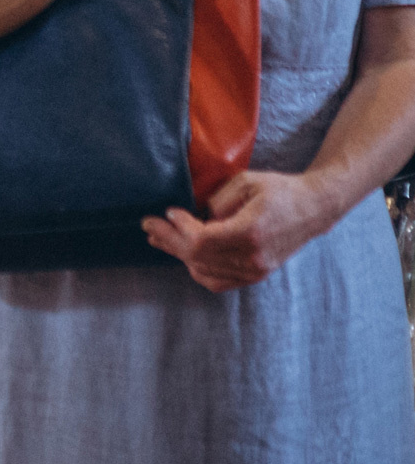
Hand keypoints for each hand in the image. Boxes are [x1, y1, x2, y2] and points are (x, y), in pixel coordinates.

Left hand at [143, 169, 335, 291]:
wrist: (314, 208)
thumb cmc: (279, 190)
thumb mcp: (246, 182)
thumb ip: (216, 200)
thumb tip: (192, 216)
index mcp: (251, 232)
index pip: (201, 240)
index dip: (178, 229)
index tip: (168, 212)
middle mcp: (253, 257)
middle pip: (198, 256)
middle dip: (169, 240)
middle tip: (149, 226)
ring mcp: (255, 270)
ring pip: (204, 270)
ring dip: (178, 254)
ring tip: (159, 238)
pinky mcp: (256, 275)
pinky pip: (218, 281)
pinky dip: (197, 270)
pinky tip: (185, 256)